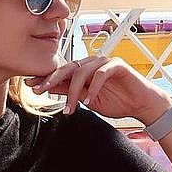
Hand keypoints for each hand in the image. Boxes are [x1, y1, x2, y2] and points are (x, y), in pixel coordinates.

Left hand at [27, 56, 171, 123]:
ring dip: (73, 91)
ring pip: (82, 71)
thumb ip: (71, 92)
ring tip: (70, 109)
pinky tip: (88, 101)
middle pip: (68, 67)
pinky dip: (93, 88)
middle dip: (52, 79)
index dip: (46, 78)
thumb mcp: (88, 100)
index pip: (62, 71)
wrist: (141, 105)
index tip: (29, 85)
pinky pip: (101, 74)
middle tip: (39, 90)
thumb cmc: (117, 101)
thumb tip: (49, 90)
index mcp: (84, 69)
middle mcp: (92, 62)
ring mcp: (105, 62)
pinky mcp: (118, 65)